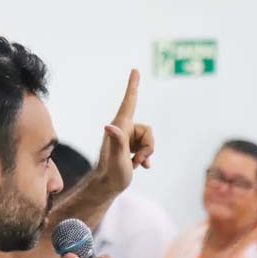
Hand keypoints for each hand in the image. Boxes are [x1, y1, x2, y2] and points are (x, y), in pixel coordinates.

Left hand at [94, 69, 154, 192]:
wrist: (107, 187)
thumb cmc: (111, 173)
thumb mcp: (116, 158)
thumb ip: (116, 141)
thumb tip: (109, 126)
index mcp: (120, 126)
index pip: (129, 102)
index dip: (133, 86)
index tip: (135, 70)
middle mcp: (123, 129)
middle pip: (148, 130)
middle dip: (149, 146)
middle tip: (137, 160)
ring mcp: (127, 138)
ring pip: (149, 140)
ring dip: (146, 153)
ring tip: (135, 163)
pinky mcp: (130, 147)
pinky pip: (146, 147)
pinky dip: (146, 157)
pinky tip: (140, 166)